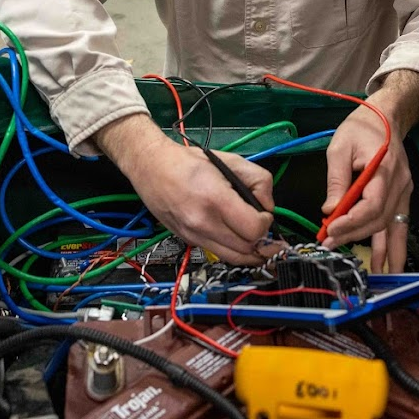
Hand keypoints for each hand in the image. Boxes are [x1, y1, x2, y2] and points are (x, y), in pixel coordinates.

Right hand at [97, 115, 278, 263]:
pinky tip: (236, 237)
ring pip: (234, 259)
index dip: (266, 224)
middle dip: (261, 240)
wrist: (150, 167)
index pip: (253, 229)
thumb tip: (267, 206)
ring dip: (250, 251)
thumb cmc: (188, 161)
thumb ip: (259, 179)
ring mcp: (193, 235)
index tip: (264, 213)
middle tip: (262, 226)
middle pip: (246, 250)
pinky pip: (218, 253)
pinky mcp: (188, 241)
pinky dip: (232, 249)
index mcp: (215, 199)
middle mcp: (202, 223)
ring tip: (257, 239)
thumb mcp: (230, 160)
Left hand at [319, 70, 418, 272]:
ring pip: (394, 226)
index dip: (351, 222)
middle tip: (332, 245)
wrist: (387, 116)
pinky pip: (399, 223)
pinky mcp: (402, 195)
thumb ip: (336, 180)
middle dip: (356, 236)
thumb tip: (330, 210)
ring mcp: (404, 191)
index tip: (331, 230)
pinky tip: (391, 263)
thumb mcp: (340, 147)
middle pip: (379, 219)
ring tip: (378, 276)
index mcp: (384, 169)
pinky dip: (395, 244)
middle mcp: (399, 184)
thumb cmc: (363, 127)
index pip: (370, 204)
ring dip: (385, 251)